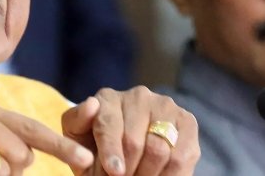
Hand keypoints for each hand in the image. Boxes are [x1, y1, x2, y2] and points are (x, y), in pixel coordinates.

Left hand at [62, 86, 199, 175]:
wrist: (123, 151)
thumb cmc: (95, 146)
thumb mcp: (78, 135)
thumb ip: (78, 120)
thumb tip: (92, 105)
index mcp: (107, 98)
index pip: (108, 125)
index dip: (110, 151)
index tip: (114, 171)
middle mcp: (138, 96)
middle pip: (134, 141)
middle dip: (127, 170)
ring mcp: (165, 106)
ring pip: (159, 150)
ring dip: (148, 174)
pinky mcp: (187, 122)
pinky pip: (182, 155)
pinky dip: (170, 175)